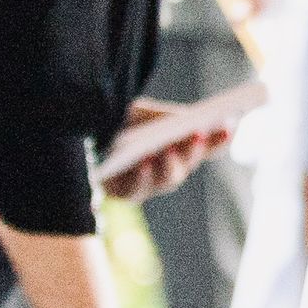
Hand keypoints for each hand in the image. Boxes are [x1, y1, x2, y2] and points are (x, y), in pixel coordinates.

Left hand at [100, 98, 228, 203]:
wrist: (77, 131)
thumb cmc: (115, 123)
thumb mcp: (144, 114)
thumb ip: (169, 118)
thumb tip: (199, 118)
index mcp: (176, 149)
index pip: (204, 146)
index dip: (219, 138)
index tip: (230, 122)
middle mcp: (164, 169)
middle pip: (187, 165)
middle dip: (193, 151)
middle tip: (196, 133)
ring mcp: (145, 184)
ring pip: (166, 180)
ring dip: (170, 166)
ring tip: (168, 150)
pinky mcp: (122, 194)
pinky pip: (136, 190)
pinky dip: (142, 177)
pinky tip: (144, 163)